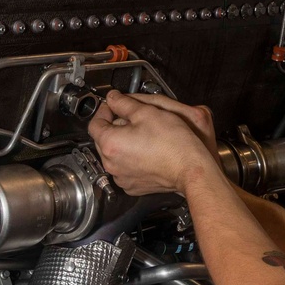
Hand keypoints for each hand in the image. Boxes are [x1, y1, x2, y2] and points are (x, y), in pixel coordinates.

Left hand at [87, 90, 220, 196]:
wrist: (190, 169)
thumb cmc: (173, 144)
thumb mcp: (147, 112)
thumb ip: (124, 102)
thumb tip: (114, 98)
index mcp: (110, 144)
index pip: (94, 123)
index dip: (104, 110)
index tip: (114, 105)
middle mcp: (111, 164)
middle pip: (103, 140)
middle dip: (114, 127)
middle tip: (131, 119)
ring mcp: (122, 177)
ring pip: (114, 155)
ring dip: (122, 144)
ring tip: (142, 136)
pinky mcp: (133, 186)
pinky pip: (125, 169)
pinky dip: (131, 160)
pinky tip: (146, 152)